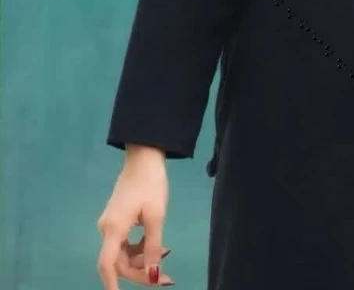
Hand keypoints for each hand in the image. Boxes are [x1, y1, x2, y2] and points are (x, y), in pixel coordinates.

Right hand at [97, 145, 174, 288]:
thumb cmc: (151, 184)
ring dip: (143, 259)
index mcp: (113, 229)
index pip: (107, 265)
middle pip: (119, 261)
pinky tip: (157, 245)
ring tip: (167, 255)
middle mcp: (106, 229)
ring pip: (123, 253)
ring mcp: (111, 223)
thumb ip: (154, 247)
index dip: (112, 286)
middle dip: (141, 272)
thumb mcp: (156, 216)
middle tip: (167, 277)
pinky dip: (140, 247)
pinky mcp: (117, 218)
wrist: (145, 157)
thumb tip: (154, 275)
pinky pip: (125, 242)